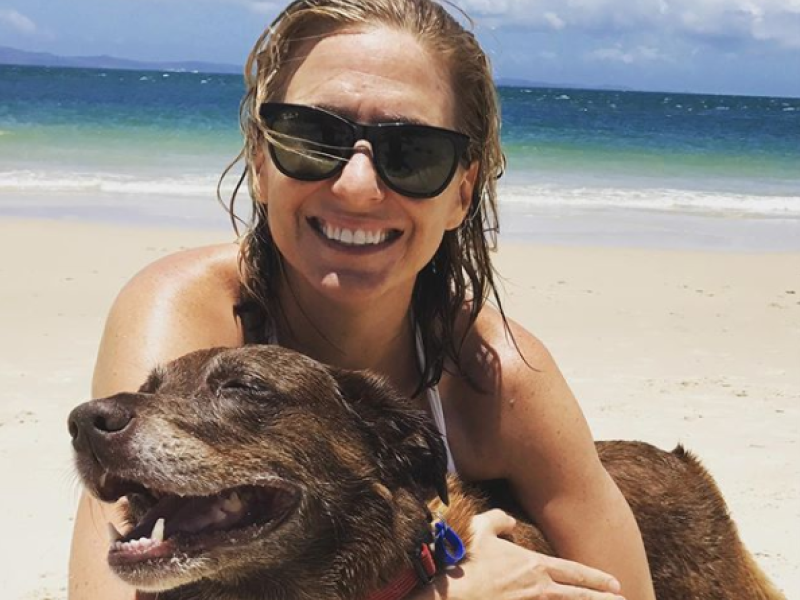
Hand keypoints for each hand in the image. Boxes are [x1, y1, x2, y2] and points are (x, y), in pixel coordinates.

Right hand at [419, 509, 625, 599]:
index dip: (596, 579)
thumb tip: (511, 522)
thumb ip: (499, 520)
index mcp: (534, 566)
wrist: (449, 591)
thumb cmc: (465, 559)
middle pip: (579, 597)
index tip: (615, 584)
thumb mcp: (481, 529)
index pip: (574, 573)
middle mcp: (538, 589)